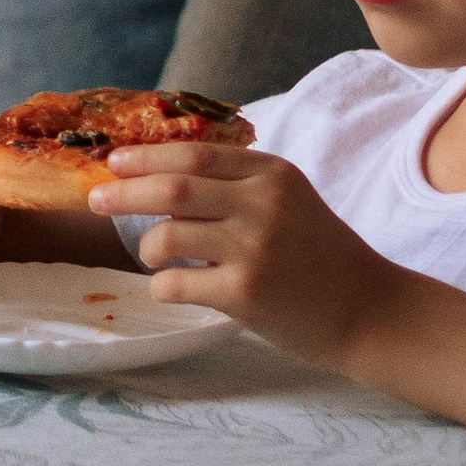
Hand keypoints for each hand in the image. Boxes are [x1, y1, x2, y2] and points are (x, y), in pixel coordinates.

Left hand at [98, 142, 397, 366]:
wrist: (371, 310)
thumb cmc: (320, 255)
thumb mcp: (290, 200)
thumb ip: (238, 184)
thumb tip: (159, 176)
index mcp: (273, 174)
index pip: (195, 155)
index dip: (147, 156)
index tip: (114, 162)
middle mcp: (263, 205)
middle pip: (172, 188)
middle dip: (123, 191)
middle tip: (95, 199)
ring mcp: (255, 250)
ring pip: (167, 236)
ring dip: (146, 247)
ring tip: (153, 256)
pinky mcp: (246, 294)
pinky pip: (177, 283)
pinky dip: (162, 285)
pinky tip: (173, 287)